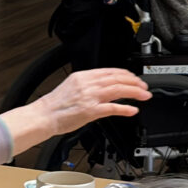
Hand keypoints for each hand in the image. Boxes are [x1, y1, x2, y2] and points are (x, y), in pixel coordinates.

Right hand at [0, 69, 150, 156]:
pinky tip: (132, 110)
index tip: (134, 78)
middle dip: (135, 82)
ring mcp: (89, 97)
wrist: (43, 116)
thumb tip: (105, 86)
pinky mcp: (90, 111)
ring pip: (118, 90)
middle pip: (117, 78)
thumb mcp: (72, 86)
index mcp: (83, 76)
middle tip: (145, 86)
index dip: (126, 74)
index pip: (110, 71)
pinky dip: (125, 108)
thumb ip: (89, 84)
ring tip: (144, 95)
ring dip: (135, 92)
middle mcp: (88, 84)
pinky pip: (112, 108)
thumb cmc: (55, 105)